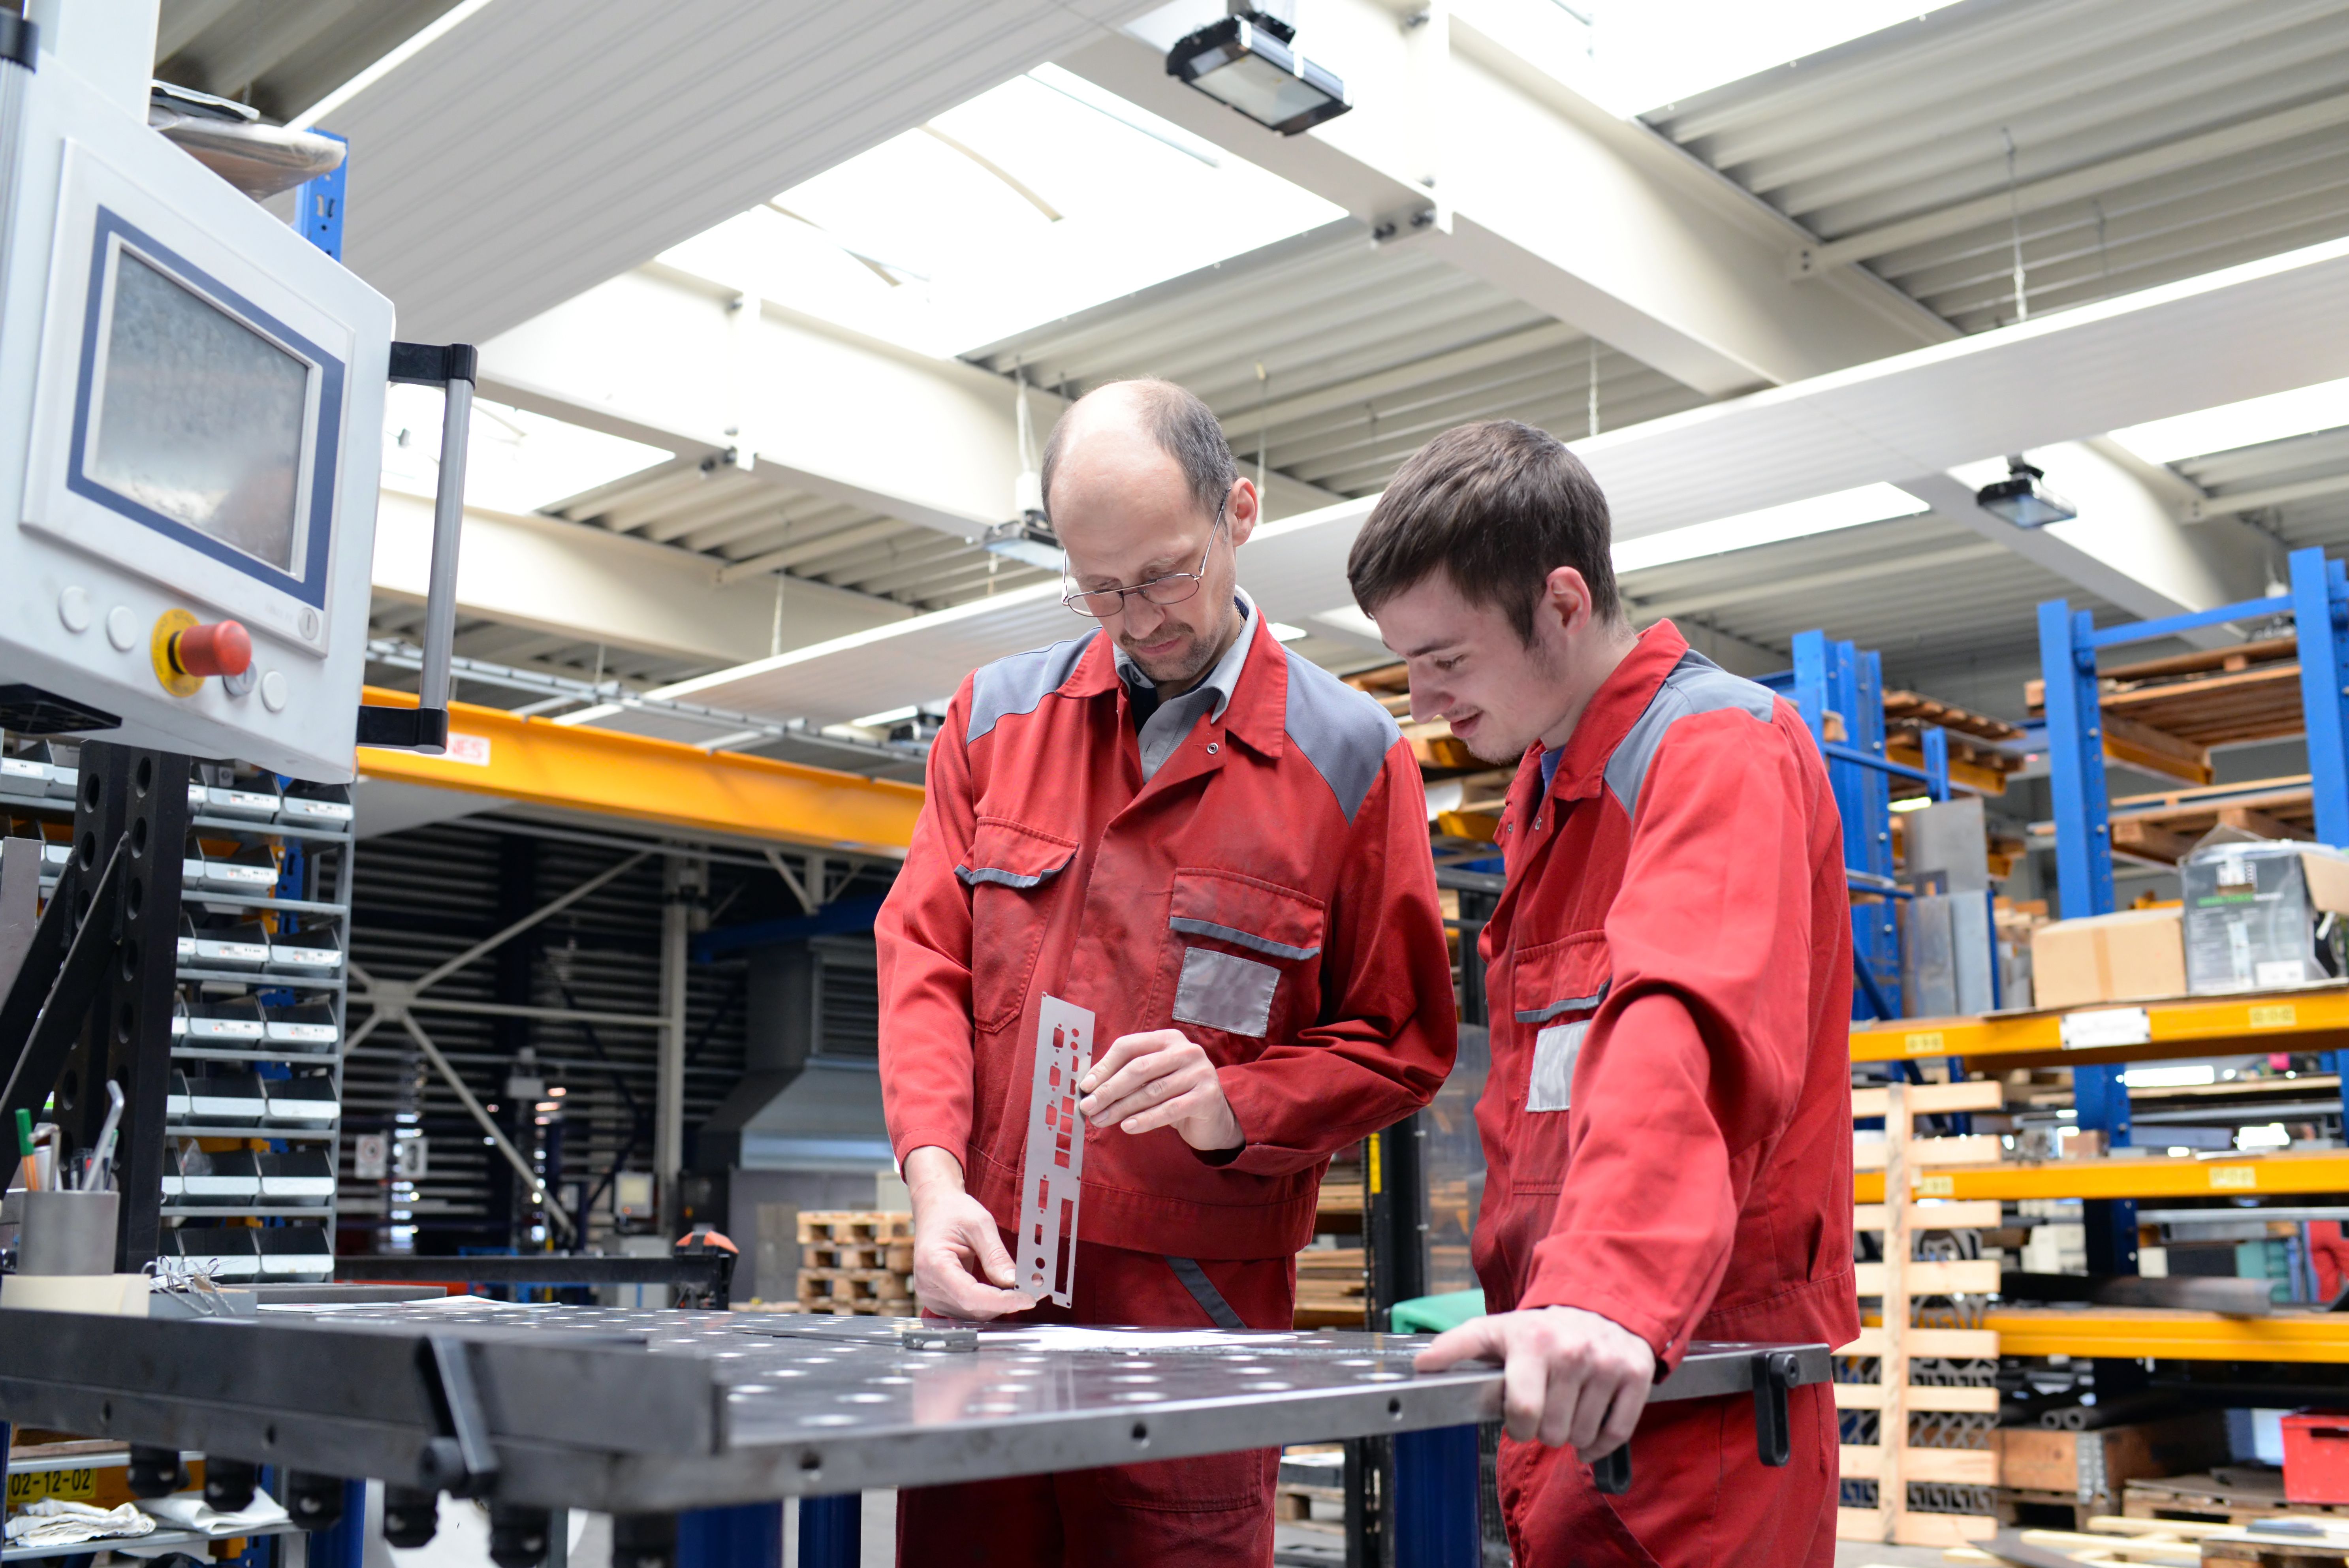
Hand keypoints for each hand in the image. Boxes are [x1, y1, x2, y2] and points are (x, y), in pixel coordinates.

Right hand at [903, 1146, 1033, 1319]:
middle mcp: (927, 1286)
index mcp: (933, 1264)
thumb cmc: (952, 1211)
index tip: (1028, 1299)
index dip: (1001, 1301)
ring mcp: (930, 1295)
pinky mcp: (938, 1299)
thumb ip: (996, 1256)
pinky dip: (988, 1303)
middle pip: (972, 1308)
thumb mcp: (980, 1225)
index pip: (970, 1295)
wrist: (935, 1208)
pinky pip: (968, 1309)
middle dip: (1004, 1303)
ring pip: (972, 1313)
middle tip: (1032, 1291)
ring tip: (1018, 1290)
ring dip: (997, 1305)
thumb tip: (1014, 1282)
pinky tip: (1001, 1292)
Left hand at [1078, 1029, 1241, 1151]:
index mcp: (1168, 1039)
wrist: (1212, 1117)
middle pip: (1139, 1068)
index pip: (1129, 1046)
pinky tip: (1127, 1127)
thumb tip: (1089, 1085)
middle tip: (1089, 1107)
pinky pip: (1169, 1110)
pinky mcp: (1206, 1097)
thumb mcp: (1152, 1078)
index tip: (1085, 1086)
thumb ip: (1127, 1075)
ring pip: (1151, 1091)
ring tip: (1101, 1120)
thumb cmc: (1174, 1094)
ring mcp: (1199, 1072)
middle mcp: (1186, 1051)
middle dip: (1109, 1089)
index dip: (1104, 1066)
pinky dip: (1145, 1120)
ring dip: (1122, 1108)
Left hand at [1415, 1306, 1655, 1456]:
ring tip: (1567, 1408)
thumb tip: (1420, 1365)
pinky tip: (1589, 1427)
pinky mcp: (1636, 1375)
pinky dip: (1600, 1443)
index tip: (1519, 1416)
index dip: (1518, 1425)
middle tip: (1546, 1406)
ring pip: (1583, 1436)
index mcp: (1533, 1342)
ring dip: (1572, 1433)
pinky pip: (1617, 1434)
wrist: (1599, 1306)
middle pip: (1553, 1431)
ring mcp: (1607, 1364)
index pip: (1523, 1411)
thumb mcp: (1495, 1330)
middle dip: (1544, 1428)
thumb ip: (1456, 1346)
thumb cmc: (1540, 1329)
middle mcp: (1573, 1352)